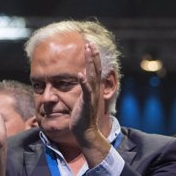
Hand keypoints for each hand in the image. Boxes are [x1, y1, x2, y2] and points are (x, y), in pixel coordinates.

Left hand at [70, 43, 109, 162]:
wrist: (86, 133)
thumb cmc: (82, 119)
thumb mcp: (82, 101)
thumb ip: (83, 92)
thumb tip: (79, 83)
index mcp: (93, 90)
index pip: (94, 71)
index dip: (93, 58)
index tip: (90, 46)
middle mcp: (94, 91)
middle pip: (95, 70)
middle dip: (93, 56)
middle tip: (90, 43)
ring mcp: (91, 97)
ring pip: (92, 76)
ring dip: (90, 63)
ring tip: (88, 51)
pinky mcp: (86, 103)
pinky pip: (86, 91)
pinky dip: (84, 82)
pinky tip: (80, 74)